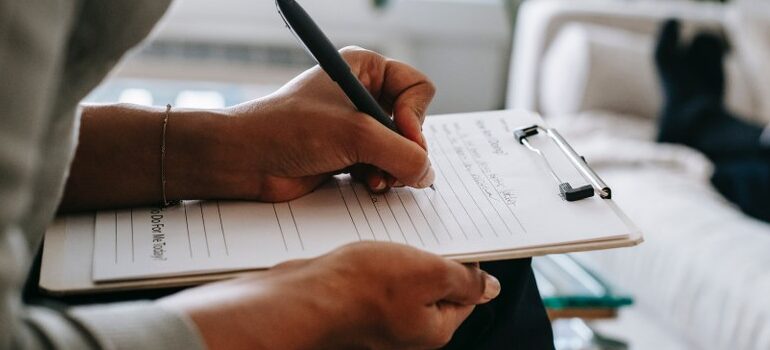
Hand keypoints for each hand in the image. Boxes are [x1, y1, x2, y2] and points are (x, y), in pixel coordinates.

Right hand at [159, 242, 500, 349]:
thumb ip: (464, 280)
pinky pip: (376, 278)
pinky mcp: (356, 305)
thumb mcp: (428, 274)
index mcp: (433, 328)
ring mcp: (380, 319)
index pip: (467, 292)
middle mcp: (408, 329)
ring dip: (401, 254)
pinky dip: (376, 259)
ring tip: (391, 237)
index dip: (466, 261)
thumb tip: (490, 287)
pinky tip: (366, 248)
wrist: (299, 298)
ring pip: (404, 279)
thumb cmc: (359, 288)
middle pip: (435, 286)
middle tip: (422, 231)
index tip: (459, 236)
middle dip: (431, 255)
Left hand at [221, 46, 435, 201]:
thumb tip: (428, 175)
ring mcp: (356, 126)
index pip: (418, 88)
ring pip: (400, 150)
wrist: (246, 160)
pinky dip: (380, 178)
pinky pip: (383, 167)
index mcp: (365, 69)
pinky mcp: (348, 154)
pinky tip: (366, 184)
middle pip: (413, 123)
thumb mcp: (355, 135)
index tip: (402, 135)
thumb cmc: (289, 130)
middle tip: (392, 165)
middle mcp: (363, 94)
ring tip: (376, 178)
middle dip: (405, 149)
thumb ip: (402, 154)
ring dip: (393, 168)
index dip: (416, 116)